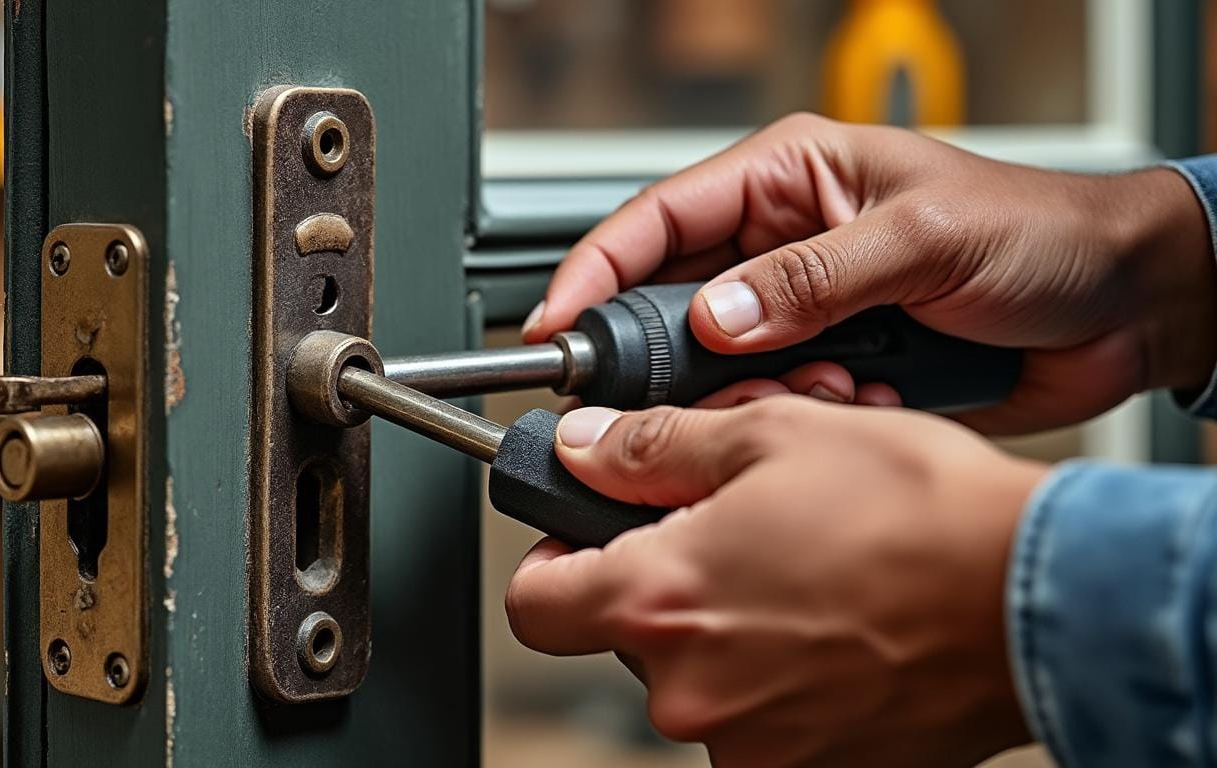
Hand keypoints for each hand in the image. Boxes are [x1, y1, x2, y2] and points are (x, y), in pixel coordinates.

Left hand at [505, 399, 1048, 766]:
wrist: (1041, 600)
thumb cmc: (921, 517)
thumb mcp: (771, 438)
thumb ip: (653, 448)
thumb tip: (584, 449)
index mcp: (662, 603)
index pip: (533, 605)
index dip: (549, 562)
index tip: (578, 540)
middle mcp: (692, 694)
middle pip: (626, 636)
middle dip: (664, 583)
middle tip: (731, 531)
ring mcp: (753, 746)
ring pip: (697, 678)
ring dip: (727, 627)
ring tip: (801, 573)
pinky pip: (762, 718)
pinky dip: (779, 674)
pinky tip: (833, 624)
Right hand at [523, 114, 1215, 432]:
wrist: (1121, 307)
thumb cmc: (1038, 234)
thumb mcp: (920, 236)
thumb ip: (810, 278)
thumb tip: (715, 318)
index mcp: (790, 178)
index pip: (657, 218)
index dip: (595, 270)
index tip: (555, 325)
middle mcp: (783, 244)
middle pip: (672, 301)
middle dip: (678, 353)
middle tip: (689, 389)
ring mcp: (805, 310)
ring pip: (723, 366)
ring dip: (759, 390)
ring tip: (833, 379)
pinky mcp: (835, 365)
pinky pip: (778, 404)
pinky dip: (806, 413)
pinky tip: (863, 396)